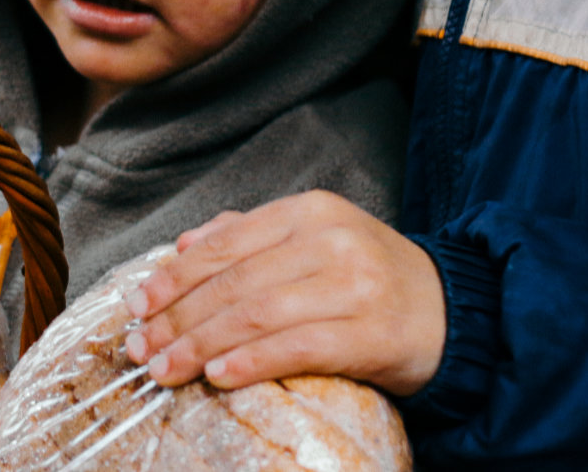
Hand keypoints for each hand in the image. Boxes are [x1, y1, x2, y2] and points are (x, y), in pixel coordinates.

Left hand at [121, 191, 445, 395]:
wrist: (450, 312)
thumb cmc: (370, 278)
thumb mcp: (315, 240)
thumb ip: (249, 237)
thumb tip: (182, 247)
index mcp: (310, 211)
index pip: (226, 243)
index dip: (174, 277)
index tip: (137, 306)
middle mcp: (331, 240)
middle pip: (235, 282)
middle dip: (178, 319)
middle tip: (141, 348)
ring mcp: (354, 285)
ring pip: (258, 314)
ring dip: (201, 345)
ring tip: (165, 369)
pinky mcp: (371, 332)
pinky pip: (298, 347)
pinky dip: (252, 362)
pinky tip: (219, 376)